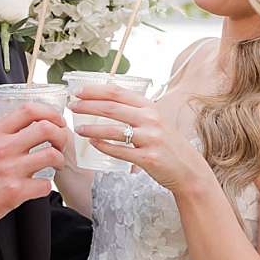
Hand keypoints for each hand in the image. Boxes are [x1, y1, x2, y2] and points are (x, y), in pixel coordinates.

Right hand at [0, 102, 69, 242]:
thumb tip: (14, 126)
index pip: (28, 111)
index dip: (50, 113)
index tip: (56, 121)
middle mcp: (2, 149)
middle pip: (45, 129)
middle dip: (60, 135)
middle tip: (60, 143)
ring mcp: (9, 170)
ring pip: (51, 156)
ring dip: (59, 160)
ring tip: (54, 165)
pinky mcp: (15, 192)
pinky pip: (45, 184)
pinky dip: (46, 186)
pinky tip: (39, 186)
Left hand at [70, 84, 204, 195]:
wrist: (188, 168)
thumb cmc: (167, 144)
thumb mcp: (155, 121)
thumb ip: (135, 111)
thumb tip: (105, 102)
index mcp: (150, 107)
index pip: (117, 92)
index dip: (94, 90)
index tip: (77, 92)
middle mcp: (151, 119)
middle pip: (111, 108)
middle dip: (87, 106)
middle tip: (71, 107)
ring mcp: (150, 139)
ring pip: (113, 130)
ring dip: (91, 129)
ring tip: (77, 129)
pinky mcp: (148, 158)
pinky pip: (120, 151)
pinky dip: (104, 147)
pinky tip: (93, 144)